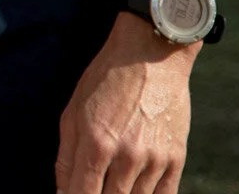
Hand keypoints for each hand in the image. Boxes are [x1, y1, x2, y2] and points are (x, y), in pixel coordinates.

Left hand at [56, 14, 194, 193]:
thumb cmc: (104, 82)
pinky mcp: (176, 159)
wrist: (151, 57)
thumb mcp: (73, 113)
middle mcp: (127, 156)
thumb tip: (63, 193)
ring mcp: (155, 159)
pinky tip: (135, 191)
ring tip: (112, 186)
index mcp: (96, 143)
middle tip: (93, 187)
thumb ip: (66, 157)